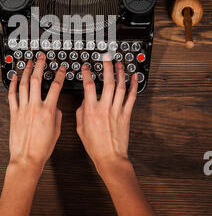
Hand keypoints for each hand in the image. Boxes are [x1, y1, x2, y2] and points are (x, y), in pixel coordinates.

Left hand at [8, 53, 65, 171]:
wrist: (27, 159)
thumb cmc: (42, 149)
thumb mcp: (56, 131)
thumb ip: (57, 116)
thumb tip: (56, 107)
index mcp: (48, 111)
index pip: (56, 87)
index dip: (59, 75)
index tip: (61, 69)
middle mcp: (35, 107)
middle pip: (37, 80)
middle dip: (39, 65)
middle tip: (41, 57)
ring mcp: (23, 109)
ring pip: (23, 84)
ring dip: (26, 71)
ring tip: (28, 62)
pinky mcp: (14, 114)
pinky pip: (12, 95)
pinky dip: (12, 85)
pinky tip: (14, 77)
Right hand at [76, 55, 137, 175]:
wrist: (110, 157)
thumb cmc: (95, 145)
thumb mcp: (81, 128)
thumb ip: (81, 112)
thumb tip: (84, 101)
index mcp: (91, 111)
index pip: (89, 86)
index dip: (87, 74)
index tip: (86, 67)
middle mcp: (105, 108)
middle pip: (108, 82)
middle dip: (107, 67)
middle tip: (106, 57)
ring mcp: (117, 110)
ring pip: (120, 87)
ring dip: (120, 73)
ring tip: (119, 63)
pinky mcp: (126, 115)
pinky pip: (131, 97)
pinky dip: (133, 85)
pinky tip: (134, 77)